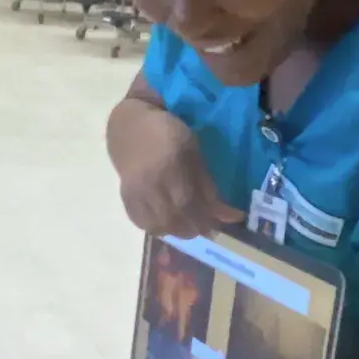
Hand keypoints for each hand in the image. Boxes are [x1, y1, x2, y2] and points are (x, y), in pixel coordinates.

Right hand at [118, 117, 244, 236]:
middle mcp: (150, 184)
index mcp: (169, 167)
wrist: (130, 127)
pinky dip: (161, 229)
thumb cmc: (167, 133)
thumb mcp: (193, 150)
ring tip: (192, 224)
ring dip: (181, 231)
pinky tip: (170, 222)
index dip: (214, 215)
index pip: (192, 203)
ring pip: (161, 226)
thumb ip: (207, 182)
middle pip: (177, 219)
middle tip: (211, 224)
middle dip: (199, 227)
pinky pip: (144, 224)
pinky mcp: (127, 199)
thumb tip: (226, 213)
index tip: (232, 218)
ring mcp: (135, 194)